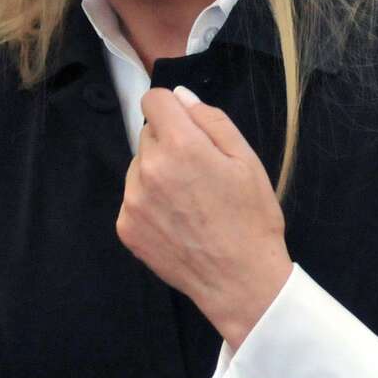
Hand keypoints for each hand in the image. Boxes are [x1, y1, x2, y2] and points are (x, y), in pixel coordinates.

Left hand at [116, 85, 293, 347]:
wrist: (240, 280)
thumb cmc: (251, 218)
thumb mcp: (246, 159)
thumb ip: (210, 120)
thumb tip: (180, 96)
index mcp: (181, 145)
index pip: (153, 100)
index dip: (172, 108)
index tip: (187, 125)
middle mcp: (148, 168)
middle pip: (148, 134)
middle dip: (170, 143)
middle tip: (199, 172)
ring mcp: (132, 200)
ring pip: (139, 166)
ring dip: (158, 173)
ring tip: (190, 201)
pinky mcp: (125, 226)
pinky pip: (133, 197)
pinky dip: (150, 202)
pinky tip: (177, 220)